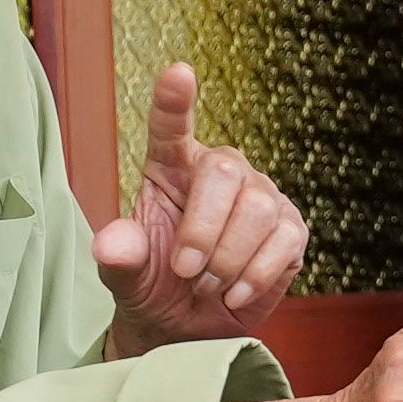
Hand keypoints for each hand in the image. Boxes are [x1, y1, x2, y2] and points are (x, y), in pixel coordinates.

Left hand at [97, 64, 306, 346]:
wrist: (189, 329)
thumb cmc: (154, 288)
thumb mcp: (126, 278)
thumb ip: (118, 257)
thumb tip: (112, 245)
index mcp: (170, 168)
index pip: (171, 128)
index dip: (175, 101)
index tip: (178, 73)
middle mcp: (220, 172)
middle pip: (224, 172)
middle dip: (203, 229)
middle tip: (185, 273)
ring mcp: (261, 197)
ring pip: (257, 208)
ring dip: (227, 259)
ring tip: (206, 286)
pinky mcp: (290, 229)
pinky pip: (284, 240)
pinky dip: (255, 275)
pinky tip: (233, 293)